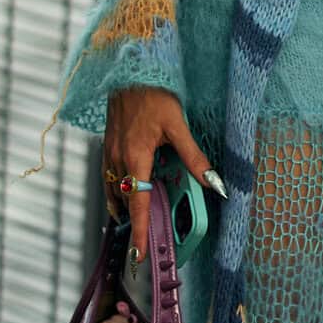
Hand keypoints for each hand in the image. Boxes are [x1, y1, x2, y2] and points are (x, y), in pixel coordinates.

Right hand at [101, 86, 223, 266]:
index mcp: (135, 156)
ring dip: (124, 208)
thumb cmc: (153, 93)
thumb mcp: (178, 125)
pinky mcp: (108, 146)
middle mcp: (117, 158)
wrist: (129, 70)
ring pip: (114, 191)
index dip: (139, 230)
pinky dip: (116, 192)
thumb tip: (214, 183)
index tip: (139, 252)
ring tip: (136, 224)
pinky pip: (108, 178)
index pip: (137, 203)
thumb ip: (194, 157)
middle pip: (125, 200)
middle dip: (134, 222)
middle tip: (146, 242)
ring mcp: (109, 153)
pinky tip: (124, 195)